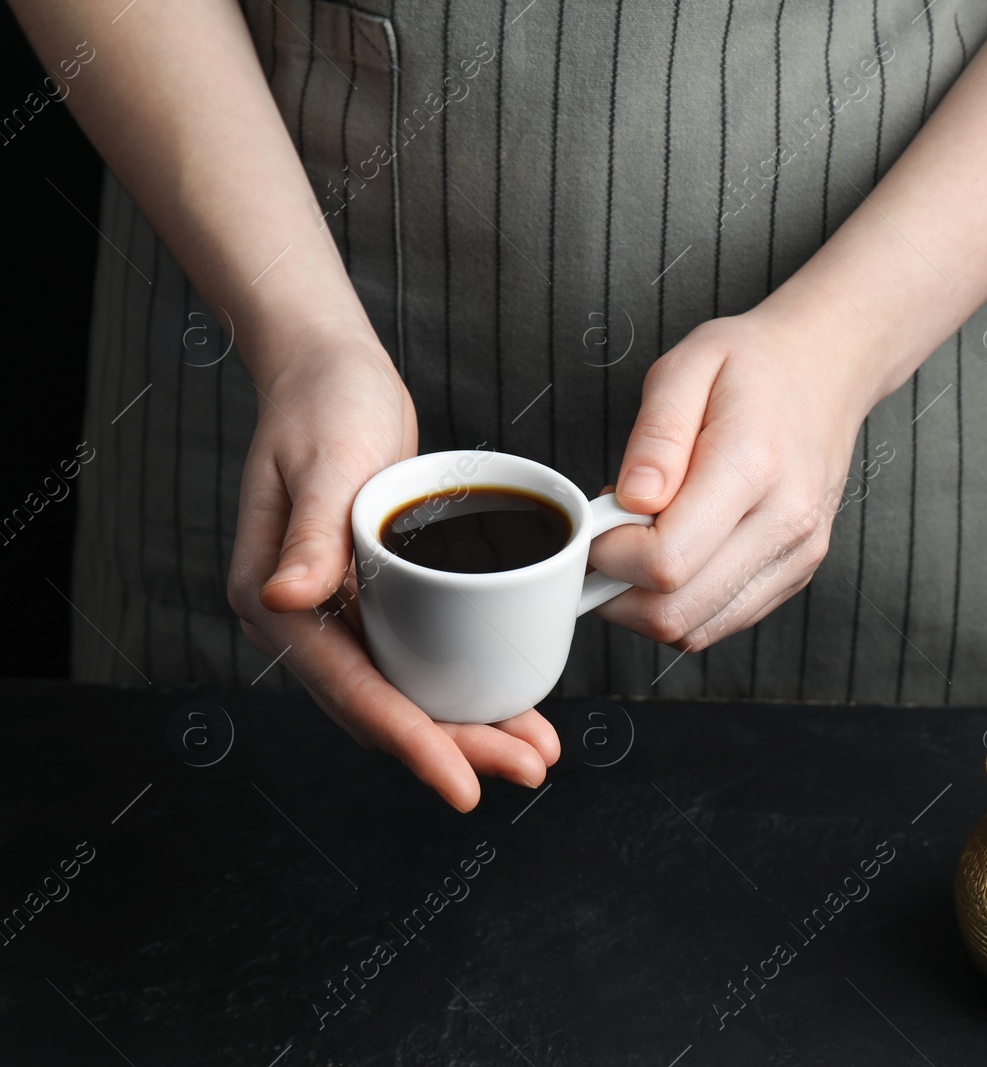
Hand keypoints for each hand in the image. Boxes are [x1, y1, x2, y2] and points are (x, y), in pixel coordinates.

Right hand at [225, 323, 559, 811]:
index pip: (351, 690)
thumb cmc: (324, 404)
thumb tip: (285, 600)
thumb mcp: (324, 459)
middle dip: (458, 747)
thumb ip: (308, 531)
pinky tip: (512, 702)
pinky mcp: (376, 597)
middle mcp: (303, 620)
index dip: (411, 742)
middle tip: (527, 770)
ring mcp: (339, 613)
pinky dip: (463, 683)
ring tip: (534, 751)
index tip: (461, 782)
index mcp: (273, 601)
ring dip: (468, 726)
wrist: (331, 371)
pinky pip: (420, 658)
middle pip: (385, 706)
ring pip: (407, 691)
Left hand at [588, 304, 874, 649]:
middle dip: (617, 591)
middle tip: (604, 543)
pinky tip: (675, 556)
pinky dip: (681, 605)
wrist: (827, 369)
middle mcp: (786, 521)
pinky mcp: (796, 572)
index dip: (610, 554)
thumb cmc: (754, 365)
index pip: (667, 558)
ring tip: (638, 547)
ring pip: (697, 629)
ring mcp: (798, 554)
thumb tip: (631, 501)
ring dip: (645, 605)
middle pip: (678, 610)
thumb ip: (656, 435)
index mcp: (754, 466)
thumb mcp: (687, 367)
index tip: (597, 521)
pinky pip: (721, 621)